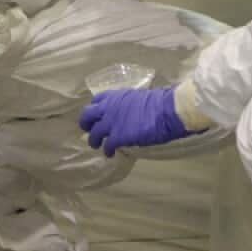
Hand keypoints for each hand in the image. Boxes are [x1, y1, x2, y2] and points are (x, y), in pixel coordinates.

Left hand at [80, 87, 194, 156]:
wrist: (166, 110)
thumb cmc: (159, 102)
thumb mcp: (138, 97)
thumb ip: (128, 104)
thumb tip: (129, 111)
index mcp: (116, 96)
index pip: (97, 99)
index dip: (95, 108)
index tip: (97, 114)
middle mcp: (109, 107)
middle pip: (87, 115)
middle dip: (86, 123)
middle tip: (89, 130)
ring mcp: (112, 122)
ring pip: (93, 133)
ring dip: (93, 140)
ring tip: (96, 145)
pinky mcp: (118, 137)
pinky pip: (107, 146)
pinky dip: (107, 151)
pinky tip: (110, 154)